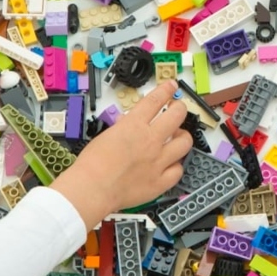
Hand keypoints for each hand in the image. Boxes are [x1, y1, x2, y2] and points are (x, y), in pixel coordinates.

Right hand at [51, 81, 191, 227]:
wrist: (92, 189)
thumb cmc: (91, 165)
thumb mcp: (106, 135)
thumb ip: (123, 128)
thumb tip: (130, 124)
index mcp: (134, 126)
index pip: (156, 100)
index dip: (166, 90)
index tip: (171, 86)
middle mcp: (150, 140)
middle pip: (177, 115)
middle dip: (180, 109)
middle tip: (177, 110)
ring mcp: (158, 160)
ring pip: (185, 142)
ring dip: (183, 137)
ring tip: (178, 138)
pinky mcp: (160, 181)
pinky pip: (178, 170)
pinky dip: (176, 166)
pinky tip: (172, 165)